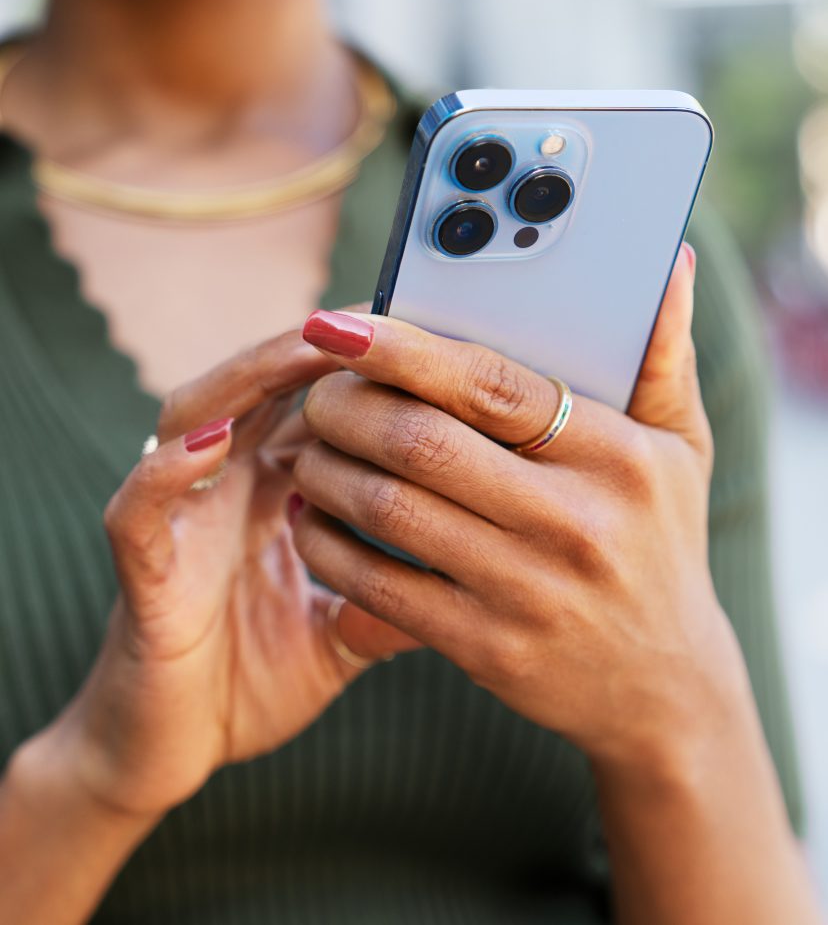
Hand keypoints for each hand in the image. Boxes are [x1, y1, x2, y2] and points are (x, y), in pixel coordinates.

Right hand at [46, 330, 418, 820]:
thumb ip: (394, 597)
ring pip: (195, 416)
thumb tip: (478, 576)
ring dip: (248, 376)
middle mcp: (224, 487)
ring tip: (304, 347)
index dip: (363, 371)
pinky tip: (210, 443)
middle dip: (316, 347)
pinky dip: (166, 471)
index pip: (316, 407)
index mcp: (272, 491)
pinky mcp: (140, 570)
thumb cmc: (256, 678)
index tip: (425, 336)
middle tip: (376, 311)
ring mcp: (178, 520)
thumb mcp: (343, 633)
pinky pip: (138, 508)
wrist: (174, 751)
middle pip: (261, 390)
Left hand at [291, 245, 745, 769]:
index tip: (336, 325)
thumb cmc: (661, 543)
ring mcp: (526, 590)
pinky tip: (310, 520)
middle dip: (345, 406)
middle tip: (317, 390)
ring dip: (326, 469)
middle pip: (422, 441)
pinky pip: (379, 586)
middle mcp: (573, 522)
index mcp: (616, 456)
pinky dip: (328, 547)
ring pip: (389, 508)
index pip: (490, 385)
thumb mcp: (682, 449)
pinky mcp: (486, 646)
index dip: (401, 349)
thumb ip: (664, 356)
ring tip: (306, 447)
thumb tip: (669, 262)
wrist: (665, 686)